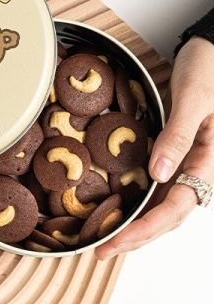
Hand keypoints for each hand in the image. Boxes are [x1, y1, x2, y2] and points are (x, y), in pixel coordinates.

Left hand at [96, 36, 213, 258]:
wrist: (211, 52)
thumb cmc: (210, 69)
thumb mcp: (194, 98)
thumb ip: (178, 136)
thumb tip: (157, 174)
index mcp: (211, 162)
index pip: (175, 208)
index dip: (144, 229)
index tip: (115, 241)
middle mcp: (200, 171)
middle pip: (168, 217)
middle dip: (135, 237)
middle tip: (101, 251)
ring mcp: (188, 167)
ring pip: (163, 209)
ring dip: (136, 227)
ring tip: (106, 240)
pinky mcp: (177, 160)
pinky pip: (159, 191)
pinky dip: (139, 207)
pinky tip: (119, 212)